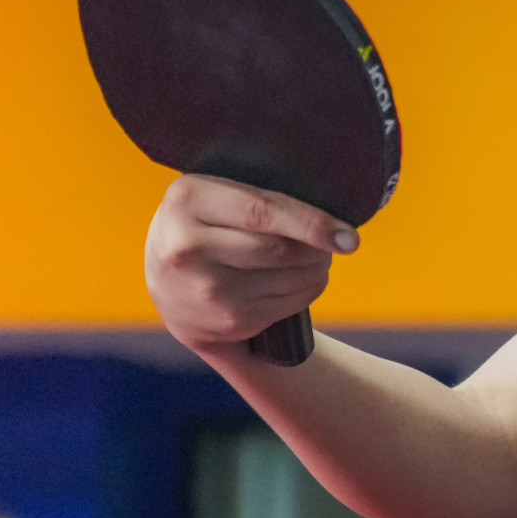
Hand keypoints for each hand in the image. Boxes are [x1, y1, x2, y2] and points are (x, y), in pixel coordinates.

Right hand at [145, 174, 358, 355]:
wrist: (166, 282)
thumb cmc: (203, 225)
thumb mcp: (212, 196)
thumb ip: (255, 197)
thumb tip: (330, 216)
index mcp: (187, 201)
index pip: (262, 212)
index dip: (312, 224)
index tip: (349, 236)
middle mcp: (187, 248)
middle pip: (281, 249)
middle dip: (318, 247)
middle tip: (334, 240)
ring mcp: (207, 291)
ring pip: (290, 278)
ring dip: (318, 268)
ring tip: (317, 257)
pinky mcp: (228, 321)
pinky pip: (289, 303)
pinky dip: (307, 290)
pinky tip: (302, 279)